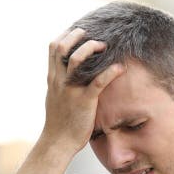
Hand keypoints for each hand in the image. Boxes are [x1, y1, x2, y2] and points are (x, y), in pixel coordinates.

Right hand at [41, 28, 124, 154]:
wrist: (58, 143)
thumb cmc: (59, 122)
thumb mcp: (55, 98)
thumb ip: (60, 83)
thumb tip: (67, 74)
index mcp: (52, 78)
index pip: (53, 47)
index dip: (67, 34)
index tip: (80, 31)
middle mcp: (59, 81)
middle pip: (62, 47)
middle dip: (78, 35)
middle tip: (93, 35)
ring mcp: (71, 90)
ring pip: (76, 59)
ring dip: (91, 48)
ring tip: (105, 46)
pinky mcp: (84, 101)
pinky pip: (98, 82)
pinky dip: (110, 72)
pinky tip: (120, 68)